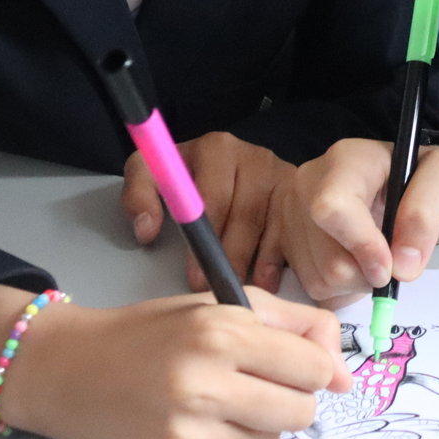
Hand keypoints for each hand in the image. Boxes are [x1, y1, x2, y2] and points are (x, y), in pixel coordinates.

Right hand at [5, 288, 351, 438]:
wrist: (66, 371)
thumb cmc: (150, 333)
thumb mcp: (219, 305)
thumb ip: (292, 324)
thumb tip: (345, 375)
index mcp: (219, 333)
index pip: (313, 368)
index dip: (312, 367)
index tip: (295, 365)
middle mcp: (203, 386)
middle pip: (300, 413)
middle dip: (290, 399)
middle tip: (257, 385)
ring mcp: (186, 436)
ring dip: (254, 423)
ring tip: (214, 401)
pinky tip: (188, 425)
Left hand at [119, 130, 291, 291]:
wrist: (232, 165)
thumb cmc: (189, 178)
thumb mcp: (154, 176)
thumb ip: (139, 195)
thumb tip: (146, 229)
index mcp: (215, 149)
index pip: (212, 196)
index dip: (203, 239)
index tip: (194, 273)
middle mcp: (253, 157)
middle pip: (245, 214)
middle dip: (228, 258)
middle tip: (215, 289)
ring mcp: (281, 174)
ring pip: (270, 226)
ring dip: (254, 262)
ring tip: (239, 289)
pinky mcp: (298, 194)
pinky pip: (292, 230)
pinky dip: (279, 259)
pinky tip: (267, 281)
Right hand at [268, 138, 438, 306]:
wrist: (421, 187)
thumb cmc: (432, 180)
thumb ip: (425, 216)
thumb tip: (403, 266)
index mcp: (347, 161)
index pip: (332, 207)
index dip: (361, 245)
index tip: (390, 268)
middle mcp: (310, 184)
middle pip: (326, 254)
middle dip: (367, 273)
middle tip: (393, 263)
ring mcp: (293, 214)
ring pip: (316, 276)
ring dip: (355, 284)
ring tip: (376, 261)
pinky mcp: (288, 241)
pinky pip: (306, 284)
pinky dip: (338, 289)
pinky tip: (356, 269)